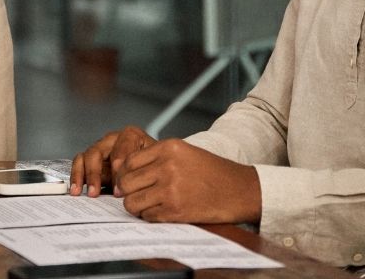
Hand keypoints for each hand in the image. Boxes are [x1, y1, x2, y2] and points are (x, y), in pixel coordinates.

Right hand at [68, 125, 154, 195]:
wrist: (155, 169)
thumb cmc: (156, 166)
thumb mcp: (155, 166)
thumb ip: (142, 172)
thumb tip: (126, 188)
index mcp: (131, 136)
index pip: (120, 149)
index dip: (118, 169)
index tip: (121, 186)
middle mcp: (112, 139)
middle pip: (97, 152)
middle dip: (95, 173)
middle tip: (97, 192)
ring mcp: (100, 148)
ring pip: (84, 157)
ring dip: (83, 176)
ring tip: (84, 192)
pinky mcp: (91, 160)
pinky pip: (79, 164)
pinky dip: (77, 177)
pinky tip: (77, 190)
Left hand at [114, 139, 261, 223]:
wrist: (242, 190)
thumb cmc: (214, 173)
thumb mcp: (185, 153)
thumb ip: (155, 159)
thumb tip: (122, 174)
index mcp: (169, 148)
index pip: (128, 162)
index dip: (125, 175)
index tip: (130, 183)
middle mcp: (167, 166)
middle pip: (126, 182)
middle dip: (128, 192)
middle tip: (138, 196)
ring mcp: (170, 189)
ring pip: (132, 202)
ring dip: (138, 207)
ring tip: (150, 206)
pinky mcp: (175, 209)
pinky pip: (147, 216)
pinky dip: (151, 217)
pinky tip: (164, 213)